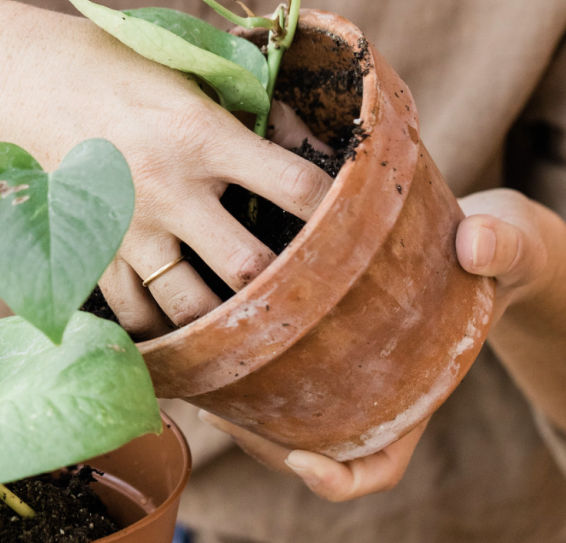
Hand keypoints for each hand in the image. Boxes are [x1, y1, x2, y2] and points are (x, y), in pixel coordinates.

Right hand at [0, 16, 333, 337]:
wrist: (23, 84)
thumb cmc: (112, 69)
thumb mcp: (185, 72)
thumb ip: (247, 109)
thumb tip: (309, 140)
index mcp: (203, 134)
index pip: (295, 185)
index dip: (336, 207)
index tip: (348, 220)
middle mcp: (170, 189)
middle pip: (247, 267)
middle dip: (280, 282)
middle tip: (297, 286)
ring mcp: (127, 228)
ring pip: (188, 307)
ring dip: (222, 317)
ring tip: (238, 314)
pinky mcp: (92, 249)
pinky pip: (130, 313)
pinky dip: (157, 325)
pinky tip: (176, 319)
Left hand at [195, 190, 557, 500]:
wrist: (470, 234)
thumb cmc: (492, 250)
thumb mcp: (508, 244)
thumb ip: (501, 247)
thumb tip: (475, 245)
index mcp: (414, 394)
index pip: (376, 467)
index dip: (338, 478)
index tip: (302, 459)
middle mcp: (369, 394)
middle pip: (309, 451)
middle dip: (263, 443)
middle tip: (222, 412)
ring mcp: (337, 372)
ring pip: (279, 421)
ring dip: (239, 416)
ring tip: (204, 388)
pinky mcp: (310, 342)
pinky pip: (270, 377)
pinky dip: (236, 374)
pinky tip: (206, 346)